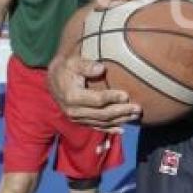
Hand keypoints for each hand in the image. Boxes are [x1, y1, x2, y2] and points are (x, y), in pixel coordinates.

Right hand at [47, 5, 140, 132]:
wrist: (54, 80)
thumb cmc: (67, 68)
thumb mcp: (73, 63)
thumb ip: (86, 65)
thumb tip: (101, 68)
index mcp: (72, 96)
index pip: (96, 100)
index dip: (112, 98)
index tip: (126, 95)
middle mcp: (74, 111)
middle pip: (102, 114)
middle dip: (121, 112)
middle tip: (138, 108)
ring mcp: (77, 118)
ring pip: (101, 122)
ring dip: (120, 120)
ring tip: (136, 115)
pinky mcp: (80, 121)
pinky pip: (96, 127)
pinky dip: (109, 129)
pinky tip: (122, 129)